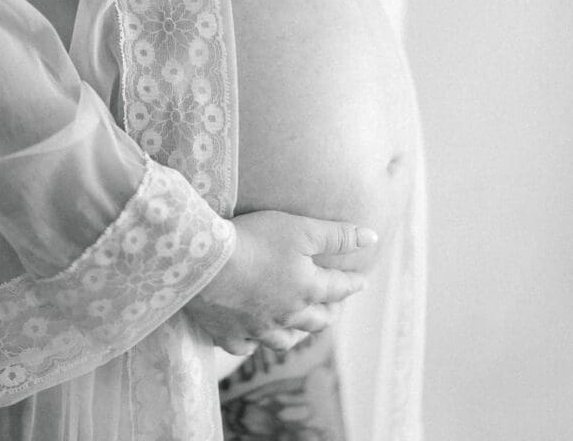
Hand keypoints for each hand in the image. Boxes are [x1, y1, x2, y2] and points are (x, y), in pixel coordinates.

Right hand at [185, 210, 376, 355]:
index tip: (362, 282)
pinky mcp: (228, 334)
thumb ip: (336, 235)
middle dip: (329, 314)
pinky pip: (246, 346)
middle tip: (334, 310)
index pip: (338, 289)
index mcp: (306, 289)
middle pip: (315, 321)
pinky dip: (254, 343)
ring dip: (296, 334)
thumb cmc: (255, 239)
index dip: (353, 284)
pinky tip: (253, 338)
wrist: (205, 262)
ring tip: (299, 328)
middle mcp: (286, 315)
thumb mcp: (301, 229)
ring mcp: (256, 329)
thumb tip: (371, 237)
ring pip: (284, 339)